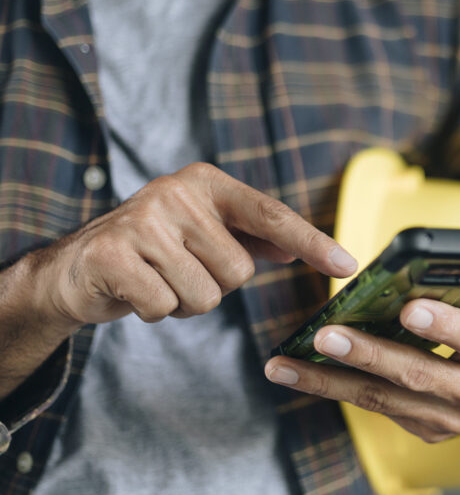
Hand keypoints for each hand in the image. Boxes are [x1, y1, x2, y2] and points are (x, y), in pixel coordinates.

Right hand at [30, 162, 357, 331]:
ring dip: (185, 302)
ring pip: (206, 295)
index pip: (271, 214)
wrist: (75, 267)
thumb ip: (249, 237)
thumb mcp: (203, 233)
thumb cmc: (152, 251)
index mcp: (205, 182)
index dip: (312, 242)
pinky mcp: (113, 254)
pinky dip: (155, 312)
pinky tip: (135, 291)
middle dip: (215, 285)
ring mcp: (142, 220)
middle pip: (239, 271)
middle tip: (179, 271)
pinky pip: (166, 307)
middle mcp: (176, 192)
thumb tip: (294, 248)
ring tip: (157, 279)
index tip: (349, 266)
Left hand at [265, 275, 459, 441]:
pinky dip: (336, 387)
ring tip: (288, 363)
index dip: (445, 325)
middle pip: (419, 374)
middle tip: (327, 335)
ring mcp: (451, 417)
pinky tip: (299, 371)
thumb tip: (449, 257)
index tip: (410, 308)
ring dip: (332, 380)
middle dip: (370, 353)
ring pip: (386, 397)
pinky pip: (377, 405)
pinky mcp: (427, 427)